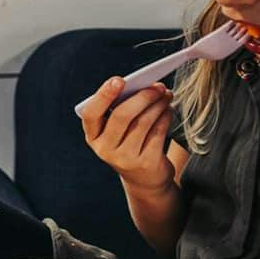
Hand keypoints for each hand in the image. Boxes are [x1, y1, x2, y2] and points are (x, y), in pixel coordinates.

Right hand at [79, 77, 174, 192]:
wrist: (144, 179)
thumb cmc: (130, 143)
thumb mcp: (118, 131)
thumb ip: (122, 109)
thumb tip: (145, 85)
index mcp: (93, 136)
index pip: (91, 114)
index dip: (104, 95)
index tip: (119, 80)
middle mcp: (105, 149)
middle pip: (122, 116)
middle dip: (143, 96)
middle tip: (158, 86)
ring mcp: (125, 158)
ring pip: (143, 122)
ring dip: (158, 104)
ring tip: (166, 95)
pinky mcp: (145, 162)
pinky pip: (158, 132)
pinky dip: (165, 116)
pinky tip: (168, 109)